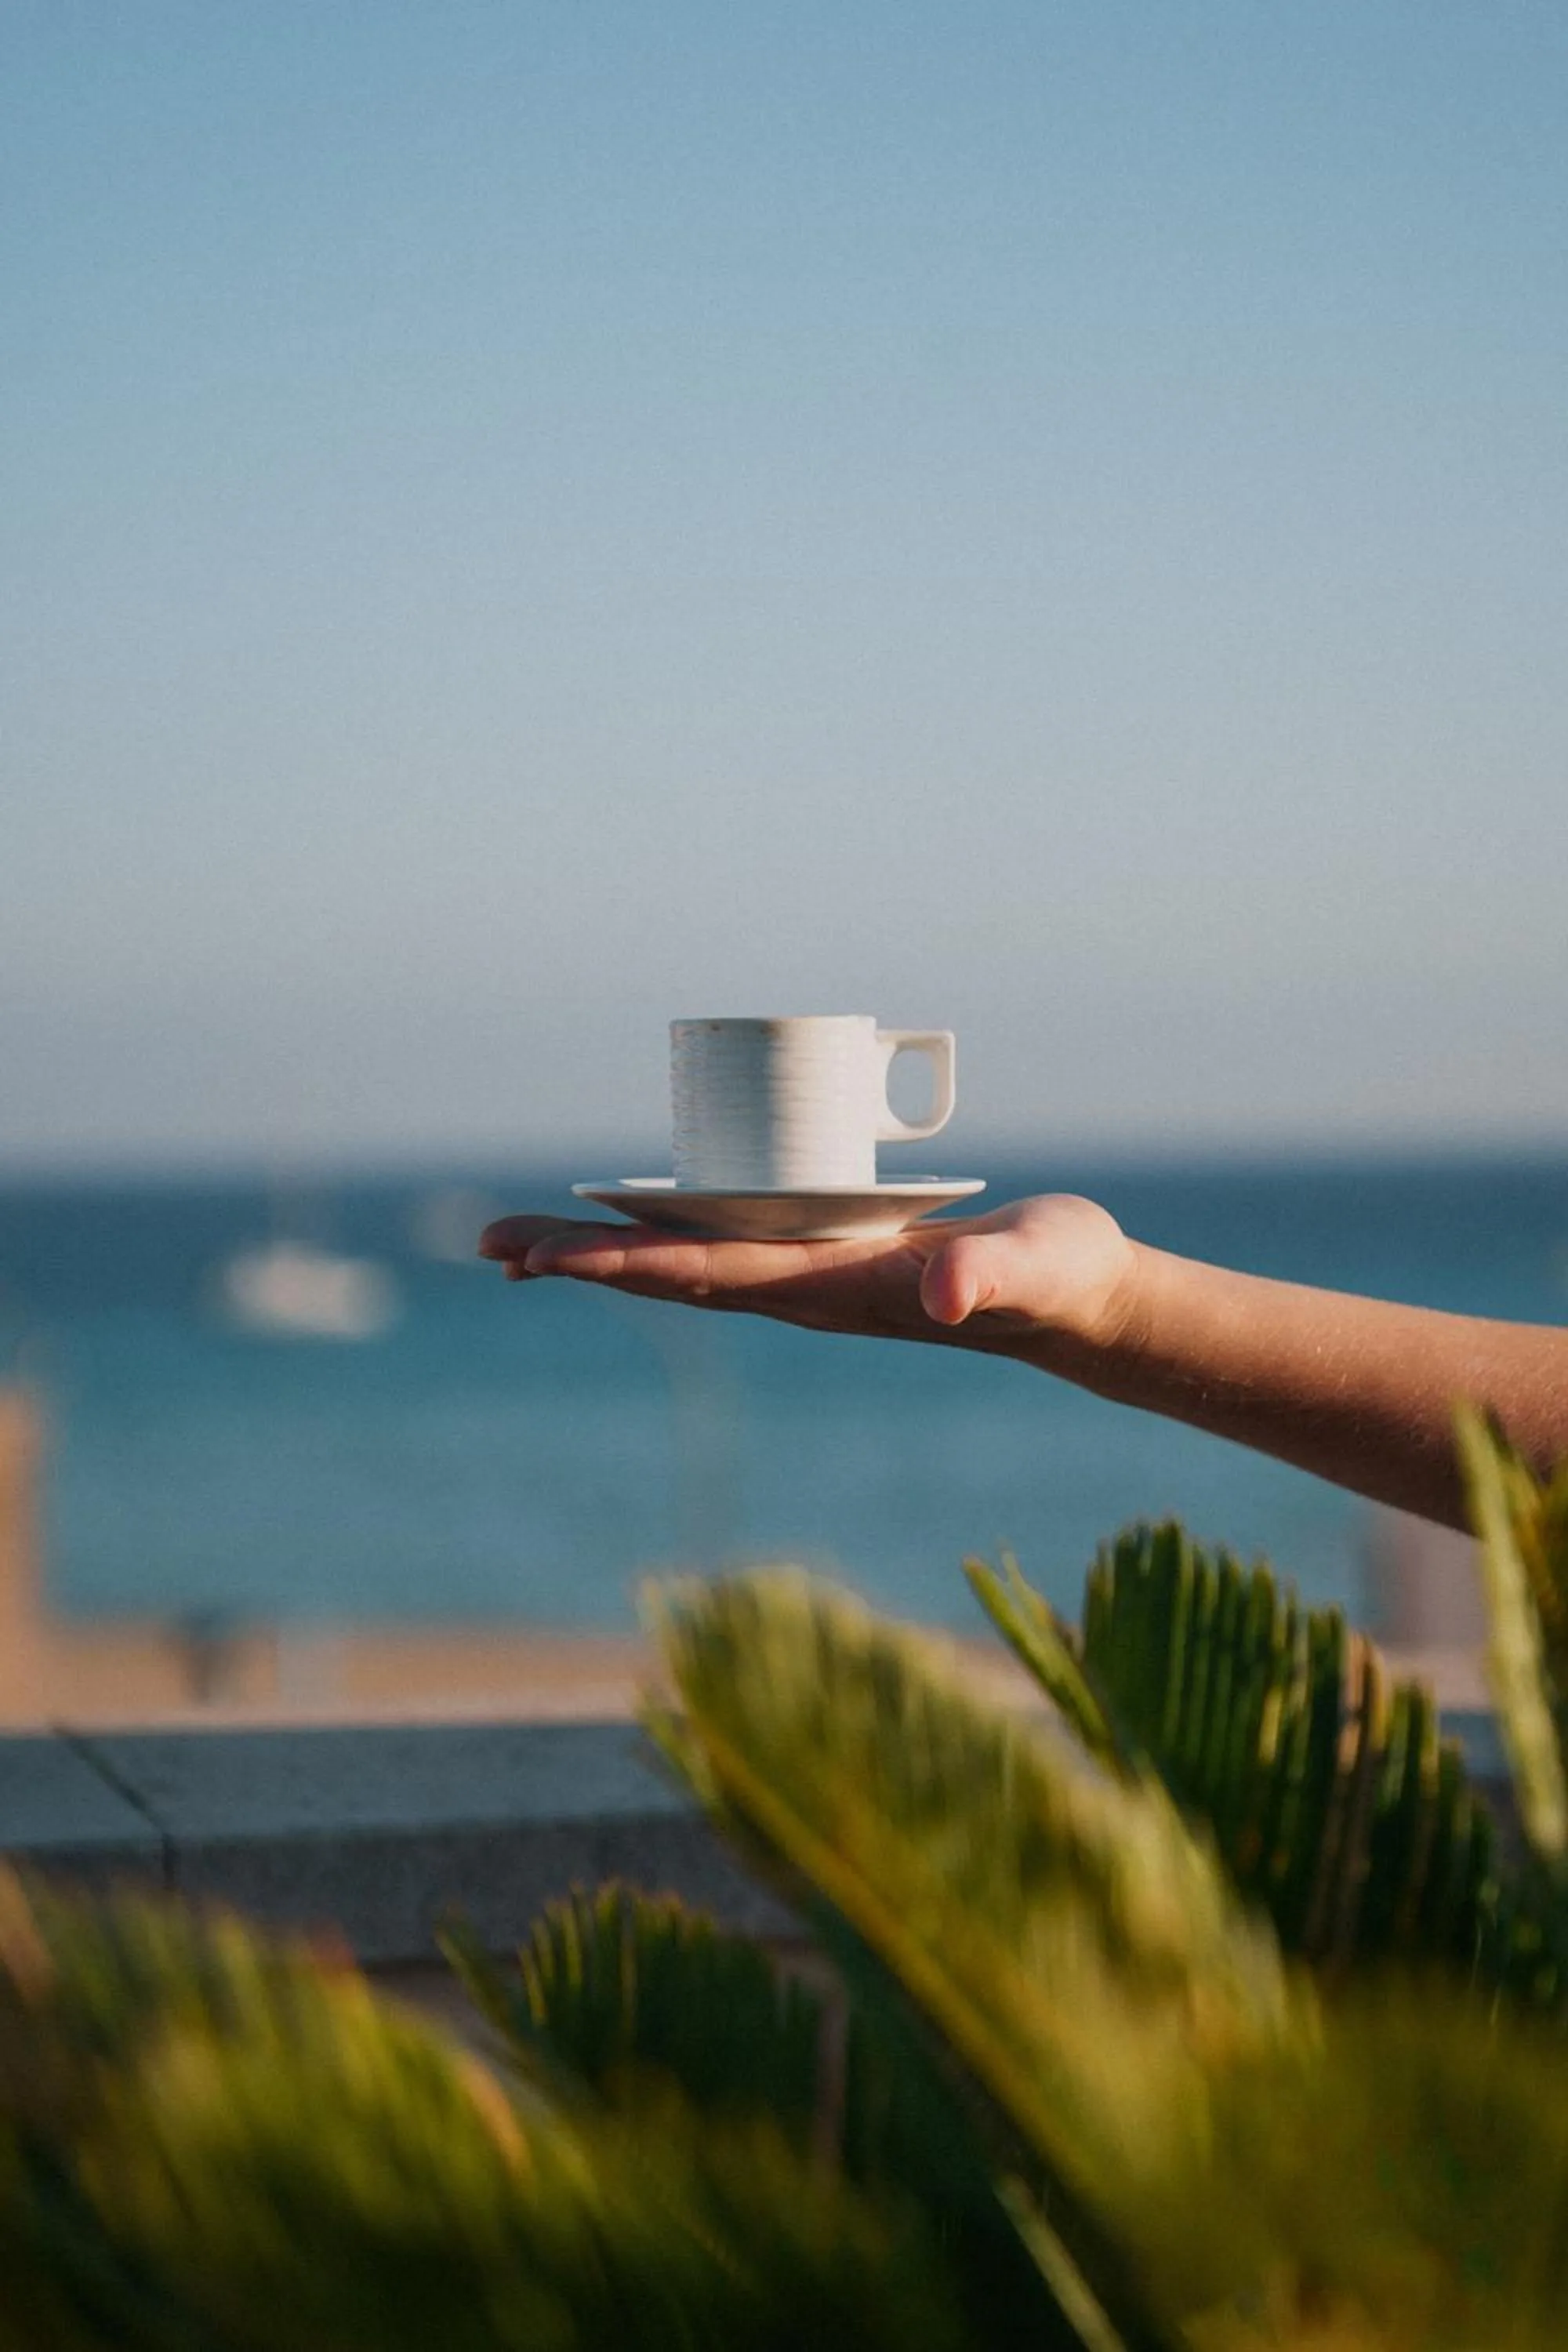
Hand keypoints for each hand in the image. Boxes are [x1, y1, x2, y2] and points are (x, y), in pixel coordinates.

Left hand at [478, 1194, 1140, 1358]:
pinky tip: (627, 1226)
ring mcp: (808, 1283)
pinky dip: (656, 1239)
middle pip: (670, 1278)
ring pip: (684, 1269)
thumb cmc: (1057, 1276)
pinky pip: (718, 1251)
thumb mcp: (1035, 1265)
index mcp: (832, 1289)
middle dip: (582, 1262)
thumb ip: (992, 1277)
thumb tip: (942, 1294)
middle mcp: (803, 1294)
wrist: (1077, 1303)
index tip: (552, 1259)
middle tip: (490, 1246)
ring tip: (524, 1246)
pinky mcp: (823, 1264)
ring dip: (603, 1256)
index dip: (626, 1265)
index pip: (709, 1276)